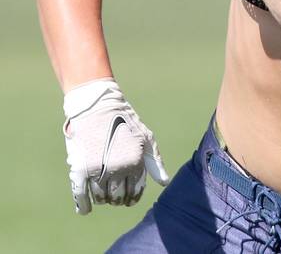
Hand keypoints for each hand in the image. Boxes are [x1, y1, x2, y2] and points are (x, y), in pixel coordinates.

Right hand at [62, 78, 168, 213]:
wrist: (97, 107)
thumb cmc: (124, 122)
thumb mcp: (145, 138)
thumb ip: (154, 162)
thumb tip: (163, 182)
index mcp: (135, 162)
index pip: (135, 191)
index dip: (132, 197)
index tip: (128, 199)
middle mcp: (118, 168)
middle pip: (117, 197)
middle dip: (117, 199)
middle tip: (115, 197)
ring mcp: (98, 169)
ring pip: (100, 197)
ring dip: (102, 199)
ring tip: (103, 196)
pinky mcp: (80, 168)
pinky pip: (81, 194)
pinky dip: (84, 205)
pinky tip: (86, 210)